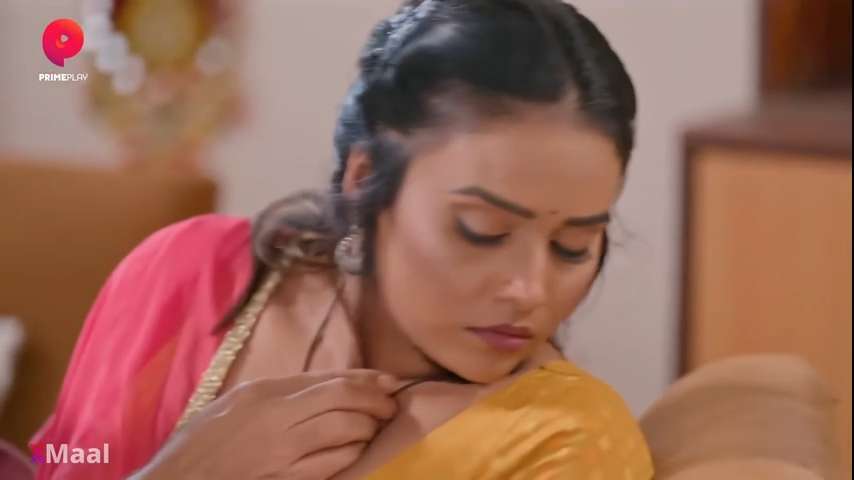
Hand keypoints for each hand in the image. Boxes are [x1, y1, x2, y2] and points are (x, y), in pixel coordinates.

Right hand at [130, 370, 398, 479]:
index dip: (367, 380)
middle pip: (344, 404)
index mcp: (264, 394)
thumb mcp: (239, 400)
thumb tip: (331, 384)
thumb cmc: (203, 441)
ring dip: (367, 430)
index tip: (390, 382)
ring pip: (345, 436)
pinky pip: (332, 467)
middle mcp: (276, 421)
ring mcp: (283, 457)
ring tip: (373, 428)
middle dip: (376, 404)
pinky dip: (350, 456)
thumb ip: (284, 390)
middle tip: (390, 406)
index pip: (330, 381)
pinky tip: (353, 452)